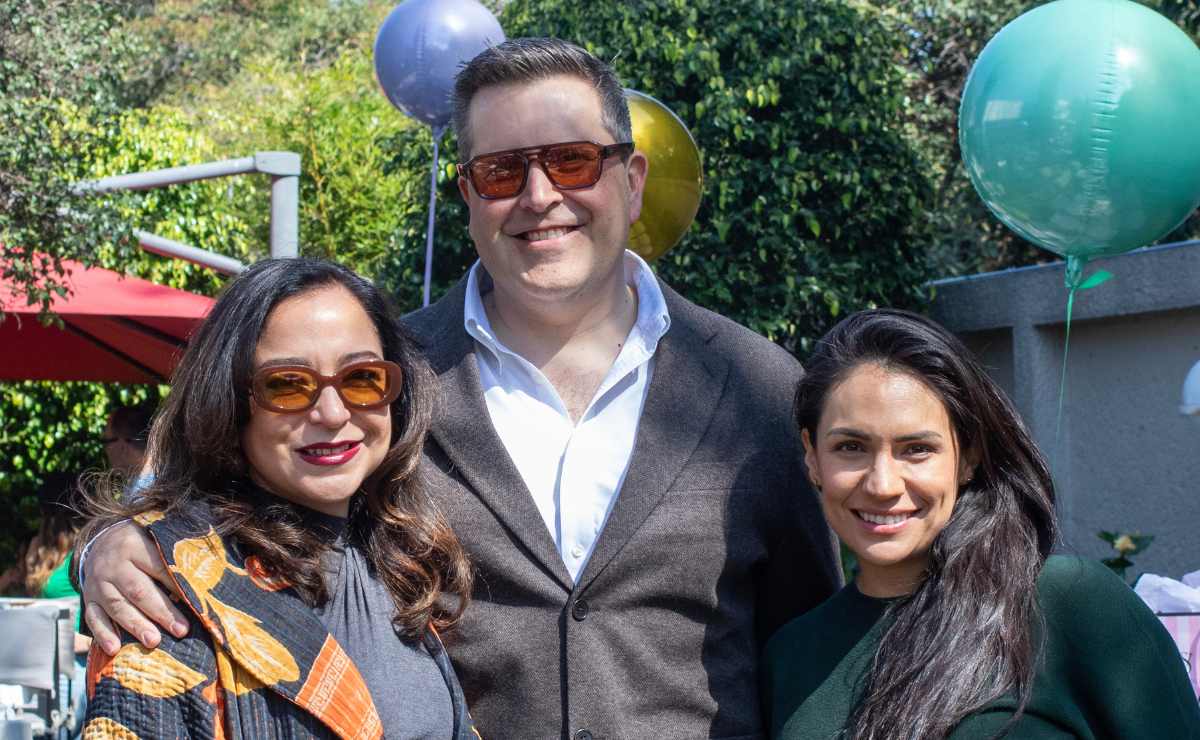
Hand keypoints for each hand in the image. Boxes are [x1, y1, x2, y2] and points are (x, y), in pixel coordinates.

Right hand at [82, 521, 188, 654]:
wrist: (102, 540)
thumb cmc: (142, 542)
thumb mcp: (156, 538)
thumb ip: (174, 555)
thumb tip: (201, 581)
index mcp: (134, 545)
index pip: (158, 567)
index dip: (177, 586)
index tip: (195, 604)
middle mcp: (113, 565)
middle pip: (138, 590)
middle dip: (161, 612)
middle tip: (180, 630)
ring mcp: (98, 583)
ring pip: (117, 606)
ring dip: (136, 625)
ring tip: (154, 642)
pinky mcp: (88, 598)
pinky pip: (93, 618)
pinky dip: (103, 634)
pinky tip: (115, 649)